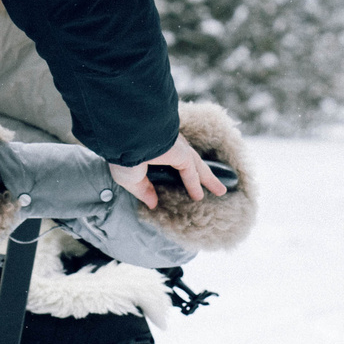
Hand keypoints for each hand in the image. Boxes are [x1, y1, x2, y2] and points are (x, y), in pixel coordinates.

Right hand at [110, 133, 228, 209]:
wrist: (125, 139)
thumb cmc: (123, 155)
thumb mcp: (130, 179)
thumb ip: (143, 191)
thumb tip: (152, 203)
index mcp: (153, 151)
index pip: (169, 160)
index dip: (174, 171)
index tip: (177, 182)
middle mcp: (166, 148)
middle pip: (189, 163)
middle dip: (200, 174)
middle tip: (212, 184)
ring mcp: (175, 149)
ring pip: (196, 165)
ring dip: (208, 178)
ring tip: (220, 190)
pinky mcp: (181, 154)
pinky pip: (191, 172)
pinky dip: (195, 184)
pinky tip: (199, 197)